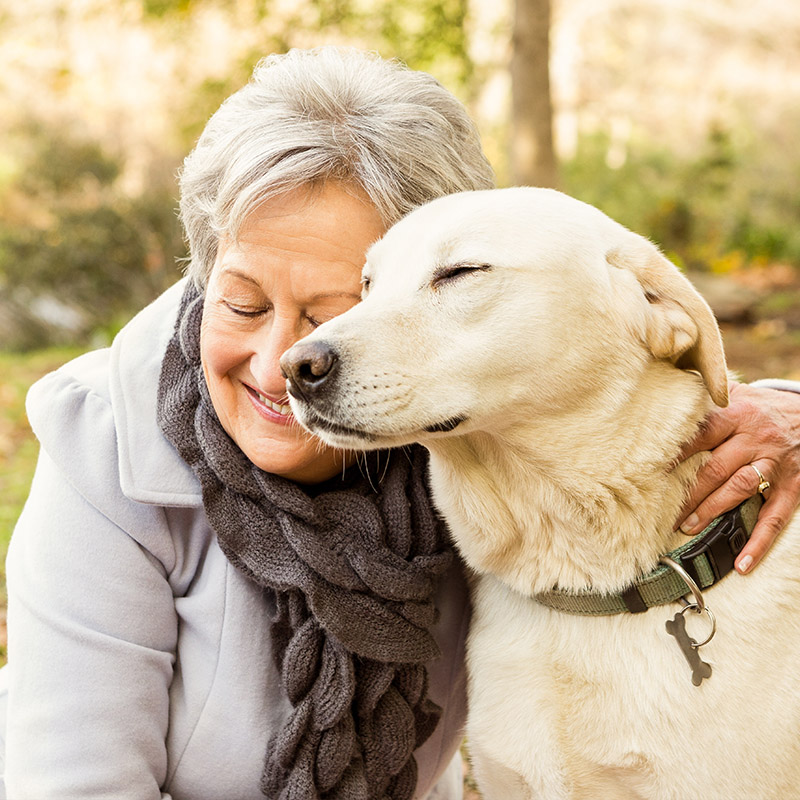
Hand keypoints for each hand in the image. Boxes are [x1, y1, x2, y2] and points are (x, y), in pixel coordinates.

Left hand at [675, 381, 799, 572]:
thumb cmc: (763, 408)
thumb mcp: (738, 396)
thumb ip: (706, 402)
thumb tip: (663, 403)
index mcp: (736, 415)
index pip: (699, 435)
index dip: (674, 454)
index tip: (648, 471)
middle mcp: (755, 439)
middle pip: (715, 468)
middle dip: (687, 492)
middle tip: (661, 511)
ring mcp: (775, 464)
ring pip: (740, 489)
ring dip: (711, 510)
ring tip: (688, 528)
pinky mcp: (793, 486)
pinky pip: (776, 517)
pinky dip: (759, 542)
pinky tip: (743, 562)